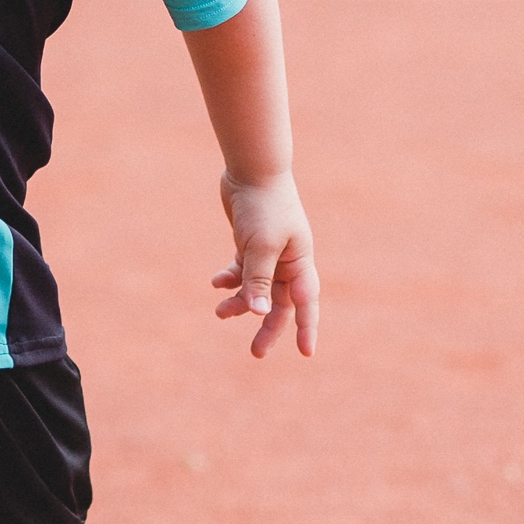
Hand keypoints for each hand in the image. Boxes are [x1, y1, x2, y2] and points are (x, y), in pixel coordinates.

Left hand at [210, 171, 318, 359]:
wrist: (251, 170)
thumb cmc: (263, 207)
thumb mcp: (261, 246)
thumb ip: (258, 280)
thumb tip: (257, 313)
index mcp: (300, 263)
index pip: (307, 303)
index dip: (307, 328)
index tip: (306, 353)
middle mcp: (288, 261)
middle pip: (279, 303)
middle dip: (267, 327)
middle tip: (256, 354)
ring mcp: (268, 253)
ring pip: (256, 289)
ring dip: (240, 303)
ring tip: (220, 313)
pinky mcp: (249, 244)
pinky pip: (242, 270)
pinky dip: (230, 278)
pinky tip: (216, 282)